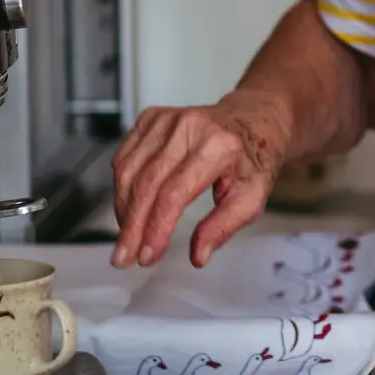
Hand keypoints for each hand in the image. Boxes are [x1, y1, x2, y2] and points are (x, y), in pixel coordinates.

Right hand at [111, 90, 290, 267]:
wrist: (252, 120)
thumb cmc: (252, 158)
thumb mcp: (253, 198)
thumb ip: (224, 227)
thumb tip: (198, 255)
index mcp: (217, 146)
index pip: (175, 193)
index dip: (156, 228)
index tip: (148, 255)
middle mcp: (188, 127)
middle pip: (147, 183)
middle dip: (132, 226)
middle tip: (126, 256)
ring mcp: (166, 119)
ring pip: (129, 170)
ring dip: (123, 210)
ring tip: (127, 237)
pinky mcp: (152, 117)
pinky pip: (124, 156)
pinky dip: (121, 187)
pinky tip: (127, 208)